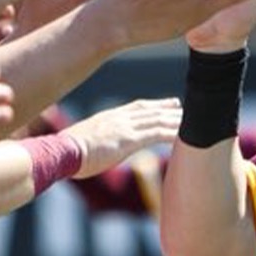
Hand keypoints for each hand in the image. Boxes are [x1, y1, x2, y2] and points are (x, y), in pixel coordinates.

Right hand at [63, 97, 183, 176]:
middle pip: (151, 110)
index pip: (137, 107)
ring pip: (158, 121)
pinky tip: (184, 137)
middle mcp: (119, 118)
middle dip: (169, 109)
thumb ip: (95, 142)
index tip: (169, 104)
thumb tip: (92, 150)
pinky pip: (157, 134)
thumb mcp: (83, 143)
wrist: (61, 152)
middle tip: (185, 108)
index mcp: (109, 117)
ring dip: (176, 121)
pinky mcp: (129, 139)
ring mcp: (125, 127)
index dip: (154, 105)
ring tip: (193, 121)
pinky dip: (172, 134)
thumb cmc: (66, 152)